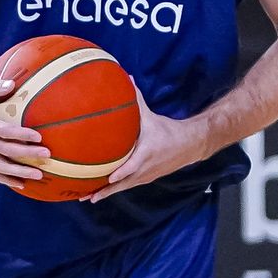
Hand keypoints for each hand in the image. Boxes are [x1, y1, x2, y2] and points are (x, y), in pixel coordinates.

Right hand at [0, 77, 48, 187]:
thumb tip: (13, 84)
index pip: (2, 130)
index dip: (20, 134)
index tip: (38, 136)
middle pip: (5, 150)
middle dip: (27, 154)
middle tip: (46, 155)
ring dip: (20, 172)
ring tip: (39, 175)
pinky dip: (6, 180)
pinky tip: (22, 184)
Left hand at [90, 95, 207, 200]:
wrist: (189, 145)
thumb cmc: (167, 130)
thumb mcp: (151, 117)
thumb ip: (137, 100)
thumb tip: (127, 78)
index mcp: (146, 153)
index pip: (133, 166)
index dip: (121, 173)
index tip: (108, 178)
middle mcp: (145, 168)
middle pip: (123, 184)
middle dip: (106, 191)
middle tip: (87, 197)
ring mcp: (146, 176)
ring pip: (124, 187)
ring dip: (107, 193)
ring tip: (88, 198)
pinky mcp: (146, 178)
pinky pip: (128, 185)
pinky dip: (115, 190)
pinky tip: (101, 192)